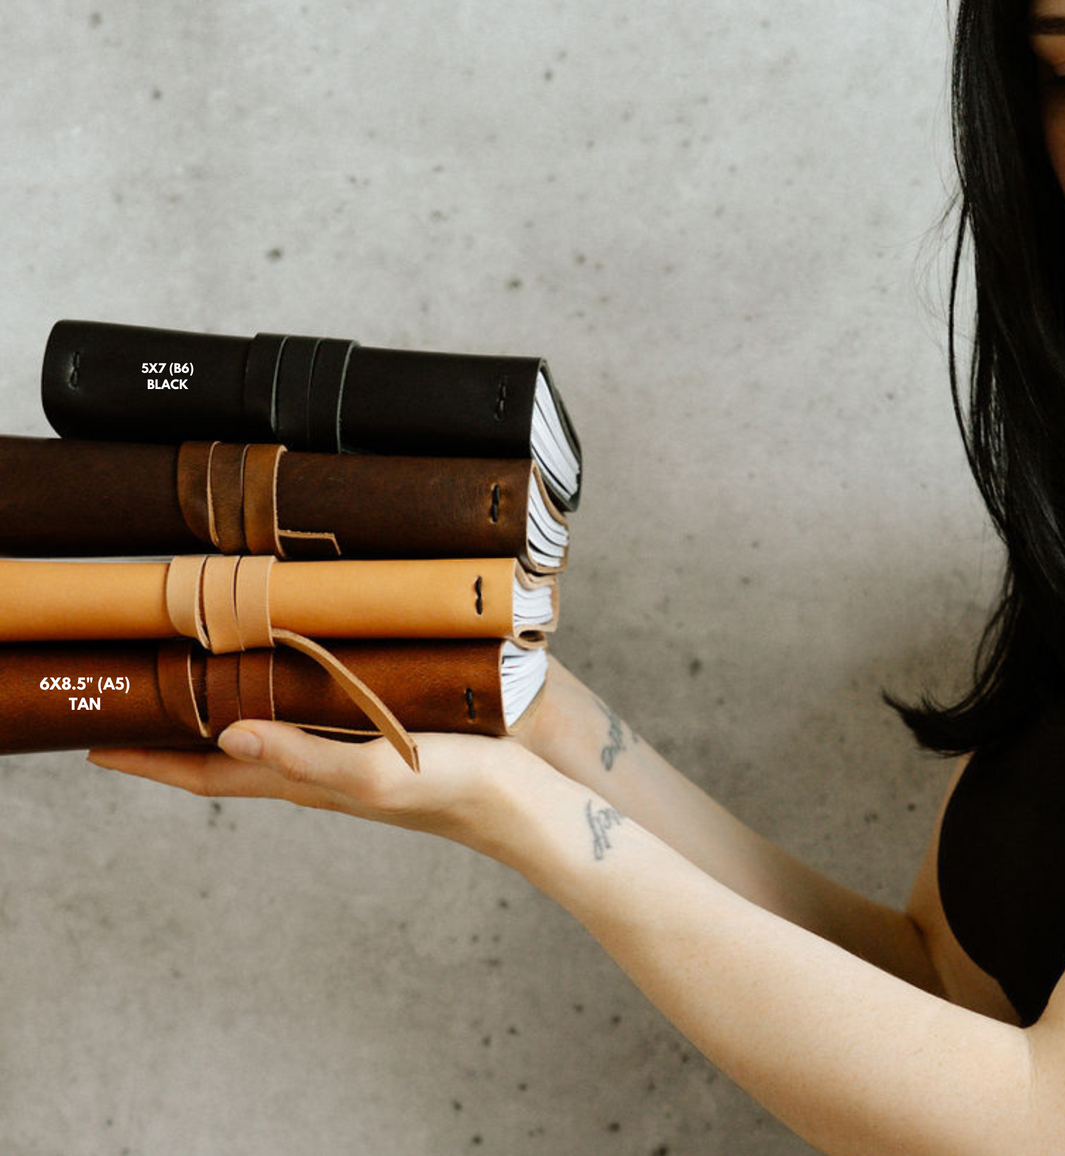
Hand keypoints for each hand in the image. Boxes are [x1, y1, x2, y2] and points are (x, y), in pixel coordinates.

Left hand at [87, 721, 558, 860]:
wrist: (525, 805)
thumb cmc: (456, 789)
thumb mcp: (373, 770)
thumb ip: (302, 756)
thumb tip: (224, 737)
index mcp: (310, 785)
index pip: (211, 777)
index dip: (153, 764)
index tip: (99, 749)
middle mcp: (323, 777)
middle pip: (232, 761)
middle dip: (180, 742)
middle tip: (138, 711)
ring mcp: (354, 764)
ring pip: (271, 742)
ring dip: (227, 723)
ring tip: (198, 694)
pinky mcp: (386, 746)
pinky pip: (314, 727)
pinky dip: (284, 710)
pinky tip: (295, 686)